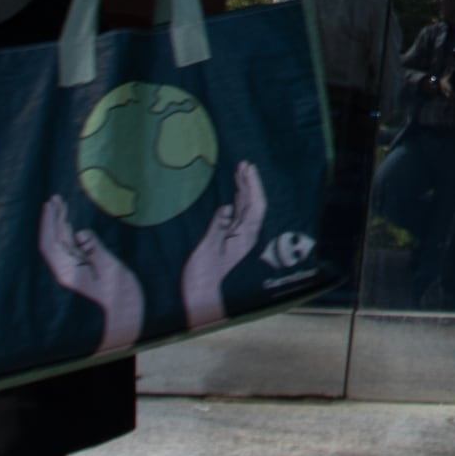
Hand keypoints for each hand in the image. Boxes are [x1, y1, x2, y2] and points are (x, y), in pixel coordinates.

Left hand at [38, 195, 144, 359]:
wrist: (126, 313)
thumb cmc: (121, 293)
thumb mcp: (110, 269)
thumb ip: (95, 249)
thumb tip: (80, 233)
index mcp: (68, 271)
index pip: (51, 243)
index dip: (49, 223)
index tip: (51, 205)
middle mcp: (66, 270)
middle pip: (53, 241)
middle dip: (52, 219)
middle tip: (55, 198)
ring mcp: (73, 270)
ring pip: (61, 244)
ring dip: (60, 224)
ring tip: (60, 204)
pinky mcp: (81, 269)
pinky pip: (70, 249)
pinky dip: (69, 233)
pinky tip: (70, 223)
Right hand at [177, 162, 267, 332]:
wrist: (199, 292)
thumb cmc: (201, 273)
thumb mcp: (207, 250)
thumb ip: (216, 229)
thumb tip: (226, 209)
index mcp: (245, 237)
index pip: (255, 207)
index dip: (253, 186)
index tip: (248, 170)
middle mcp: (246, 234)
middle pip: (253, 203)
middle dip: (251, 183)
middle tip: (245, 163)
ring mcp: (240, 235)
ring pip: (246, 206)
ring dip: (245, 187)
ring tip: (241, 169)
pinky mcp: (231, 235)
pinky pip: (238, 212)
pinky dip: (237, 197)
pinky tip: (235, 188)